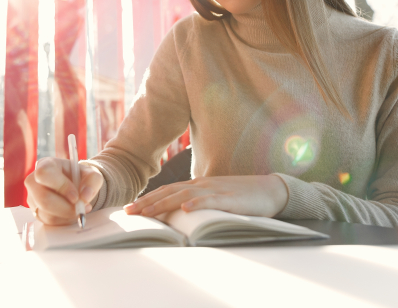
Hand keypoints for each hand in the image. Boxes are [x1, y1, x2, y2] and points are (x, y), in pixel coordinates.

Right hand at [24, 157, 103, 225]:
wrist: (76, 186)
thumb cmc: (81, 177)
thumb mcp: (92, 174)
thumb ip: (93, 181)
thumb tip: (85, 197)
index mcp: (46, 164)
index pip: (44, 174)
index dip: (60, 186)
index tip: (76, 196)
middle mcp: (34, 180)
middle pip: (43, 198)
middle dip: (65, 208)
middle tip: (80, 209)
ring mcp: (32, 197)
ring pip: (46, 213)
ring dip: (66, 215)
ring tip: (79, 209)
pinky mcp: (36, 211)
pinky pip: (48, 221)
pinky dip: (63, 220)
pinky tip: (71, 213)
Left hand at [124, 175, 288, 218]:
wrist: (268, 189)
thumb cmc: (240, 196)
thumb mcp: (214, 198)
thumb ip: (196, 201)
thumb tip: (177, 212)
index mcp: (197, 185)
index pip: (167, 190)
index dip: (147, 198)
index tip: (130, 208)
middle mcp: (202, 185)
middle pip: (169, 191)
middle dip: (147, 202)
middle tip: (129, 212)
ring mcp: (215, 190)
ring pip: (184, 195)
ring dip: (163, 203)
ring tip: (147, 212)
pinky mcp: (229, 199)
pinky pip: (210, 201)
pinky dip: (196, 204)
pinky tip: (185, 209)